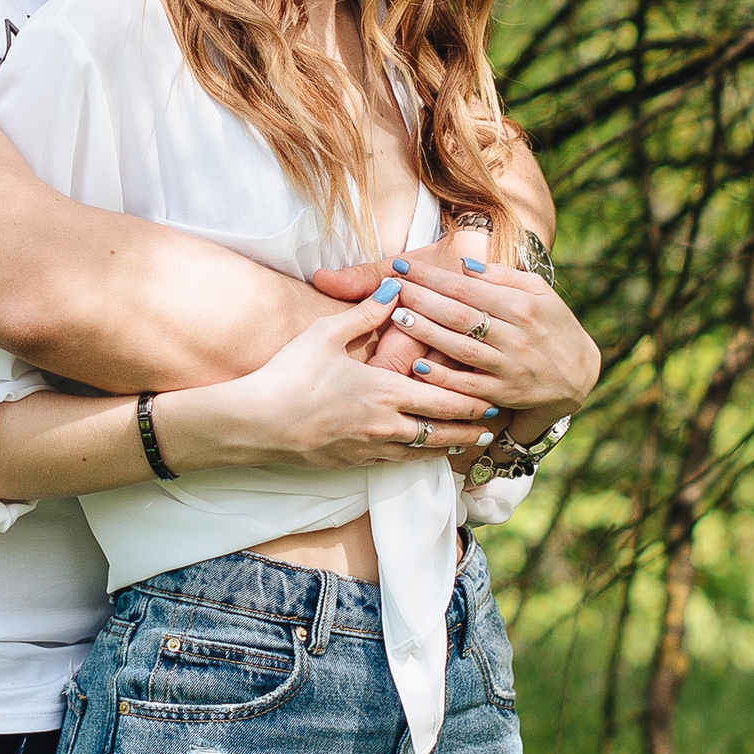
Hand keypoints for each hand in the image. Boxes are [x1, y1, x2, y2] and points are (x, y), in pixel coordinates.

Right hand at [164, 295, 497, 475]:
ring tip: (470, 445)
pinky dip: (418, 460)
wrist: (257, 424)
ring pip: (423, 452)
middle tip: (496, 426)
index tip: (496, 398)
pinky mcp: (352, 462)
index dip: (472, 401)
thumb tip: (394, 289)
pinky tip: (424, 456)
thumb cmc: (289, 375)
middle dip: (471, 428)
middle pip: (442, 431)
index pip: (442, 398)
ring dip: (450, 448)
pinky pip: (396, 464)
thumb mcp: (325, 334)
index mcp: (385, 390)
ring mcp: (370, 448)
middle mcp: (385, 424)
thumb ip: (365, 313)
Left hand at [314, 244, 597, 420]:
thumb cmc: (553, 326)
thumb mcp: (539, 293)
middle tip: (391, 287)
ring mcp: (508, 366)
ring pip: (461, 347)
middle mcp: (515, 334)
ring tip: (398, 316)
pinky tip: (418, 366)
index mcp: (521, 305)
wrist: (579, 375)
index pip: (466, 286)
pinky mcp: (503, 393)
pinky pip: (468, 385)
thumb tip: (464, 265)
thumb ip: (502, 277)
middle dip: (421, 298)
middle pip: (459, 313)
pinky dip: (443, 377)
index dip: (431, 275)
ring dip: (427, 332)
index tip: (401, 265)